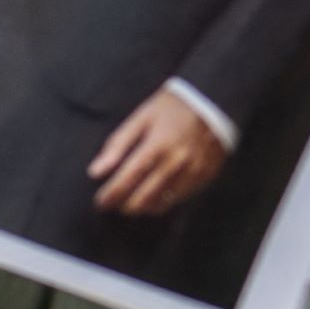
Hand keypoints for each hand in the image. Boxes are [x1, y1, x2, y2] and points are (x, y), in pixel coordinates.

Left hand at [88, 87, 228, 216]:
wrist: (214, 100)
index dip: (110, 195)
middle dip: (124, 206)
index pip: (127, 180)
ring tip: (130, 203)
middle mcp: (175, 163)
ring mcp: (192, 173)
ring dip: (142, 208)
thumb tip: (95, 172)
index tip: (100, 202)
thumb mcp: (141, 117)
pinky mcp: (204, 178)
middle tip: (113, 205)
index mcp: (156, 145)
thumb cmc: (172, 107)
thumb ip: (118, 144)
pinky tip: (152, 197)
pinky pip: (178, 200)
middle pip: (143, 199)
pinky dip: (162, 202)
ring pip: (161, 204)